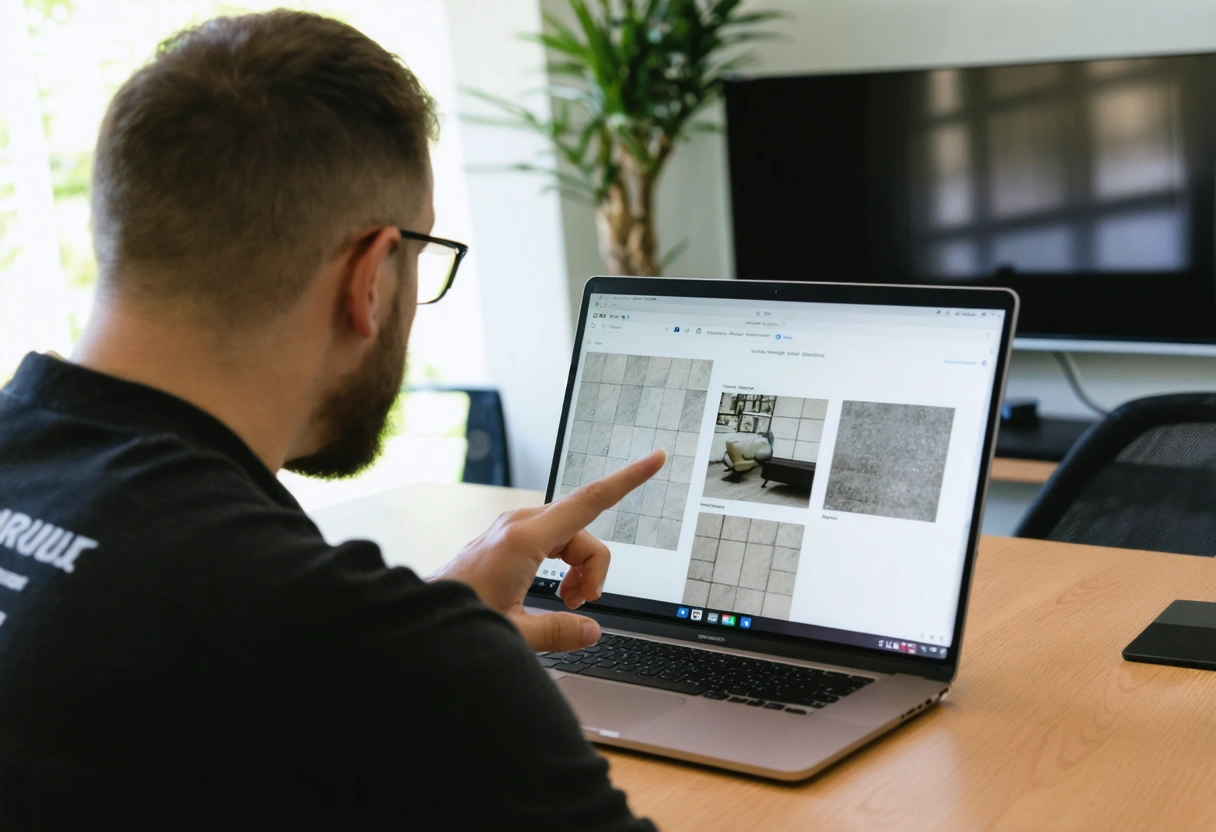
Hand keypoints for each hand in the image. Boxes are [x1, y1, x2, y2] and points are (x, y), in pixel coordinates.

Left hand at [430, 450, 664, 652]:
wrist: (420, 615)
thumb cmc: (456, 618)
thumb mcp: (514, 634)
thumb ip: (558, 631)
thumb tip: (592, 630)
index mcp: (524, 539)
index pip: (590, 500)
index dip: (628, 480)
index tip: (654, 459)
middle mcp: (519, 525)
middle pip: (585, 531)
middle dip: (595, 568)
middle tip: (581, 605)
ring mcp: (512, 529)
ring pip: (571, 538)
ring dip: (579, 570)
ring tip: (566, 603)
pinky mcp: (507, 538)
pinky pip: (553, 542)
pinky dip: (565, 567)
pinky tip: (556, 593)